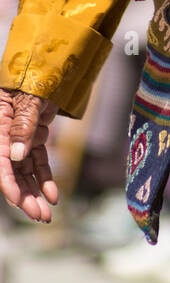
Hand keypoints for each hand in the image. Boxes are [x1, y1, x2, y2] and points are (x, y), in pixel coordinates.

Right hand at [0, 87, 57, 221]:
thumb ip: (22, 126)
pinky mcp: (34, 137)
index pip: (1, 162)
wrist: (48, 65)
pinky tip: (53, 196)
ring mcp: (20, 138)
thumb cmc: (35, 77)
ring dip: (36, 193)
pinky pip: (38, 162)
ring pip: (26, 172)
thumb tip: (16, 155)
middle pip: (14, 173)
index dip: (9, 183)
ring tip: (46, 214)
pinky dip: (45, 179)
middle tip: (39, 217)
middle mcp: (6, 136)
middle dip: (26, 197)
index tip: (19, 201)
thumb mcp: (29, 99)